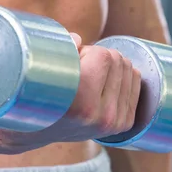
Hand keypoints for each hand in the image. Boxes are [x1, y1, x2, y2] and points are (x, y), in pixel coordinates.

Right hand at [27, 33, 141, 143]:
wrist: (35, 130)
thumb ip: (60, 50)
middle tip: (80, 70)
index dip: (86, 52)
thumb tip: (78, 40)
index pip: (103, 56)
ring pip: (130, 70)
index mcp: (82, 105)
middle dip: (99, 57)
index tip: (72, 62)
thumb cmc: (36, 93)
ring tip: (88, 78)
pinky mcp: (124, 124)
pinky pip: (135, 83)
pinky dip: (121, 76)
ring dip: (110, 67)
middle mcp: (102, 117)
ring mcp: (114, 123)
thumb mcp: (40, 70)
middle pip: (118, 60)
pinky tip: (103, 83)